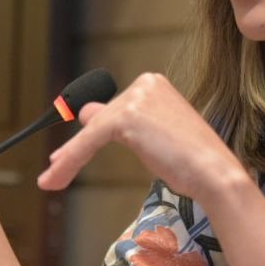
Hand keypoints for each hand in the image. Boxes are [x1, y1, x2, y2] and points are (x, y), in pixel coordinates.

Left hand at [38, 72, 245, 202]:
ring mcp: (135, 98)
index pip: (113, 109)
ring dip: (69, 158)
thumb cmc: (193, 162)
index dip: (90, 134)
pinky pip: (89, 140)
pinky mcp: (125, 117)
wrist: (214, 173)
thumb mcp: (153, 136)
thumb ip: (123, 122)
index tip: (65, 156)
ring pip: (91, 131)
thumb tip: (86, 113)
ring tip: (50, 181)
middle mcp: (144, 84)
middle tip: (54, 172)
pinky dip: (70, 160)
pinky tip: (55, 178)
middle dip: (77, 147)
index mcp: (154, 85)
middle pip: (99, 118)